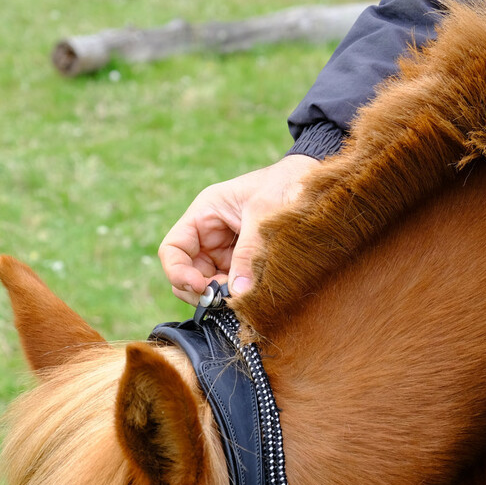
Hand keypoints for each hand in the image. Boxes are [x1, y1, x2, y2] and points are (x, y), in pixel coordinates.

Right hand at [158, 154, 318, 304]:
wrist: (313, 185)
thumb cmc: (284, 186)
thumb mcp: (263, 216)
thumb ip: (248, 254)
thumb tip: (238, 293)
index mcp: (203, 215)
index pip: (173, 249)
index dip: (178, 273)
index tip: (200, 287)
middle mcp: (208, 235)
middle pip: (187, 273)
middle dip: (201, 290)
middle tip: (225, 299)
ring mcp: (225, 251)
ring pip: (207, 284)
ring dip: (218, 296)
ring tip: (241, 297)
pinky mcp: (243, 263)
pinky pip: (230, 285)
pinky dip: (235, 295)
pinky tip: (250, 296)